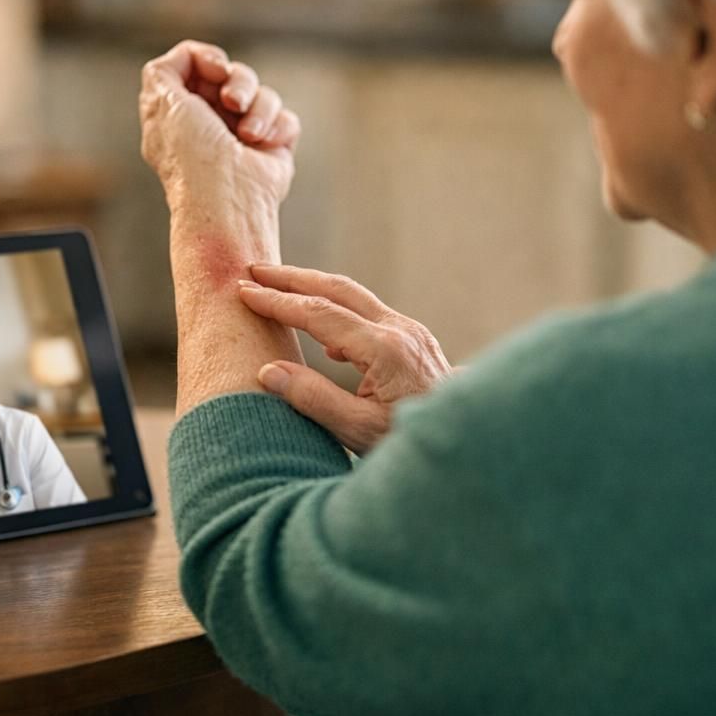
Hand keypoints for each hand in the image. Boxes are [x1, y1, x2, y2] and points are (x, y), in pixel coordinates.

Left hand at [140, 40, 300, 208]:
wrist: (228, 198)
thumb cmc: (191, 156)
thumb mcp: (162, 102)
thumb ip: (163, 71)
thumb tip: (185, 57)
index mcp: (180, 112)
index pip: (197, 65)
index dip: (208, 59)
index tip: (215, 71)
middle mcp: (210, 121)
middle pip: (233, 73)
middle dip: (238, 82)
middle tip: (232, 103)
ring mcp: (242, 135)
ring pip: (263, 93)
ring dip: (259, 108)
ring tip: (249, 134)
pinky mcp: (273, 148)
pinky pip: (285, 118)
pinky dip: (277, 129)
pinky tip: (264, 146)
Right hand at [238, 264, 452, 454]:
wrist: (470, 443)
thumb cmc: (412, 445)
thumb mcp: (359, 431)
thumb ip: (313, 400)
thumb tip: (268, 371)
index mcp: (385, 349)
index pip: (320, 314)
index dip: (279, 302)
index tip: (245, 292)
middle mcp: (400, 331)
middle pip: (338, 289)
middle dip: (293, 278)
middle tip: (254, 270)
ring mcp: (411, 333)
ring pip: (354, 298)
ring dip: (314, 289)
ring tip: (279, 291)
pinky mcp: (415, 342)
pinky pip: (369, 314)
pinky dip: (337, 311)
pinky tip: (323, 337)